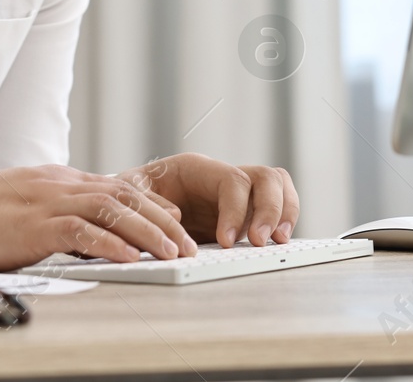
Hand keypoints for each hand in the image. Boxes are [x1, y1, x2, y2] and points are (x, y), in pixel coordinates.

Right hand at [0, 165, 198, 270]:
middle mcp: (58, 184)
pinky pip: (82, 231)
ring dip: (147, 233)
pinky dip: (111, 244)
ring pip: (112, 209)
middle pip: (123, 195)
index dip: (149, 204)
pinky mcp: (34, 225)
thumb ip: (53, 211)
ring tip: (172, 255)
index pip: (115, 186)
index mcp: (56, 180)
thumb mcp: (22, 206)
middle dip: (160, 220)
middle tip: (185, 245)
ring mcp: (47, 201)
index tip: (173, 222)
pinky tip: (131, 259)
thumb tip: (81, 231)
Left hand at [118, 153, 298, 247]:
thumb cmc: (129, 196)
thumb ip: (146, 202)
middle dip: (270, 209)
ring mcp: (236, 194)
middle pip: (265, 177)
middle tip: (259, 242)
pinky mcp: (243, 214)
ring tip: (279, 242)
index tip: (225, 241)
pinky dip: (285, 221)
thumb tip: (176, 217)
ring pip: (277, 186)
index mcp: (197, 168)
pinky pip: (278, 206)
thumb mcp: (128, 193)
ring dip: (285, 212)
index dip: (235, 210)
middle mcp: (222, 177)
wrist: (130, 206)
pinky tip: (277, 244)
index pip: (231, 180)